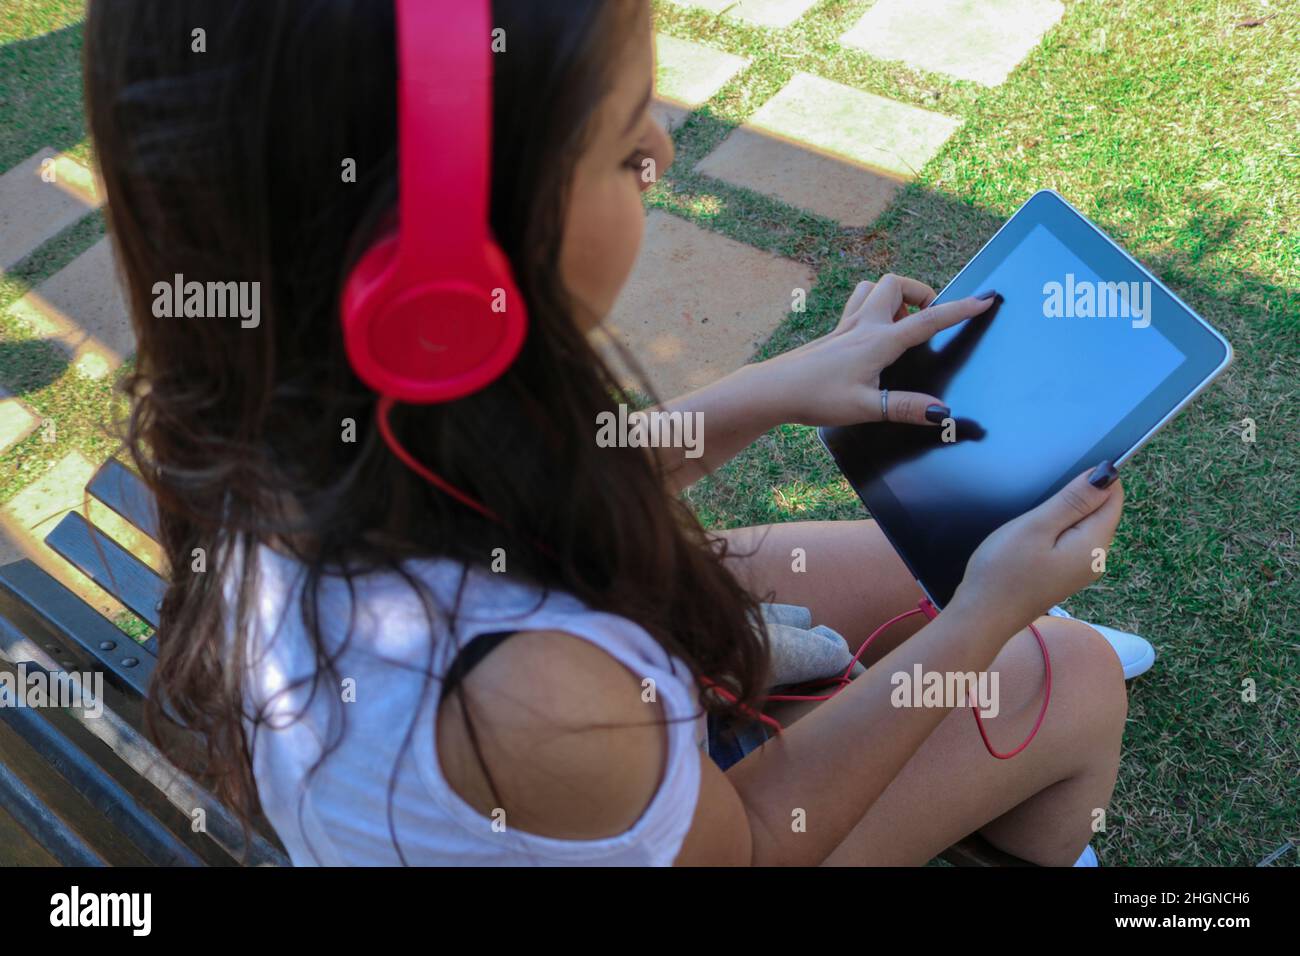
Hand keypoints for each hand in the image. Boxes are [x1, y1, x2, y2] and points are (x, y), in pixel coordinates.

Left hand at [754, 274, 997, 426]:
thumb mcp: (866, 407)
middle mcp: (863, 325)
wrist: (774, 390)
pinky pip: (858, 304)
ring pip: (873, 289)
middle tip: (927, 320)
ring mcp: (846, 326)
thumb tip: (942, 414)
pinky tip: (873, 338)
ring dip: (894, 297)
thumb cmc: (816, 396)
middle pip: (896, 284)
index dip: (960, 309)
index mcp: (878, 341)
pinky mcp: (834, 333)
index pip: (928, 319)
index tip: (985, 298)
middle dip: (920, 293)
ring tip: (902, 326)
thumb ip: (906, 408)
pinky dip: (873, 309)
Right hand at [950, 464, 1124, 638]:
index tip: (1058, 483)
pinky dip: (1056, 531)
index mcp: (1094, 544)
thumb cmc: (1003, 571)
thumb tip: (1108, 473)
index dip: (1093, 479)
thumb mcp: (1036, 526)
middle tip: (1037, 507)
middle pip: (1100, 511)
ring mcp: (1081, 569)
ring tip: (1031, 524)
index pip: (1113, 497)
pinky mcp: (1065, 574)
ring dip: (1062, 514)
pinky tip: (1031, 539)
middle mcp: (1096, 558)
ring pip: (1083, 526)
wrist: (983, 617)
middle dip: (1075, 498)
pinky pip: (1071, 541)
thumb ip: (1074, 500)